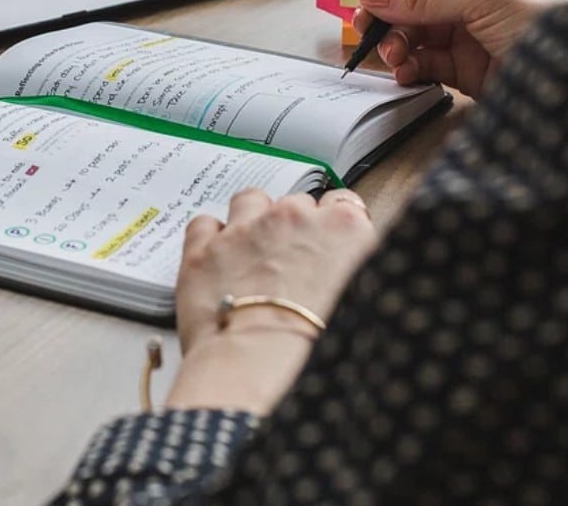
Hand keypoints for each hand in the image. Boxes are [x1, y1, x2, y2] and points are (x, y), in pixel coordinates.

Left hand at [164, 189, 376, 412]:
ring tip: (252, 253)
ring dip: (251, 220)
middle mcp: (294, 219)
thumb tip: (347, 274)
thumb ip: (356, 272)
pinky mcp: (204, 247)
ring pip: (250, 200)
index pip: (344, 204)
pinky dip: (209, 238)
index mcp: (343, 231)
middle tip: (289, 264)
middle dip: (292, 228)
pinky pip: (205, 223)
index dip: (333, 225)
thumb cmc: (314, 349)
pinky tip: (216, 259)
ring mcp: (246, 229)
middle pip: (295, 204)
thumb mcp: (363, 308)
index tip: (327, 241)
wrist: (260, 368)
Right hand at [353, 0, 567, 97]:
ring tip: (393, 53)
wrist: (566, 78)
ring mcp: (463, 34)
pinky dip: (408, 68)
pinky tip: (406, 71)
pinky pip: (421, 63)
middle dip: (387, 9)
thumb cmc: (545, 23)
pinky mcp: (459, 68)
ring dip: (395, 42)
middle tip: (367, 21)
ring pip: (411, 33)